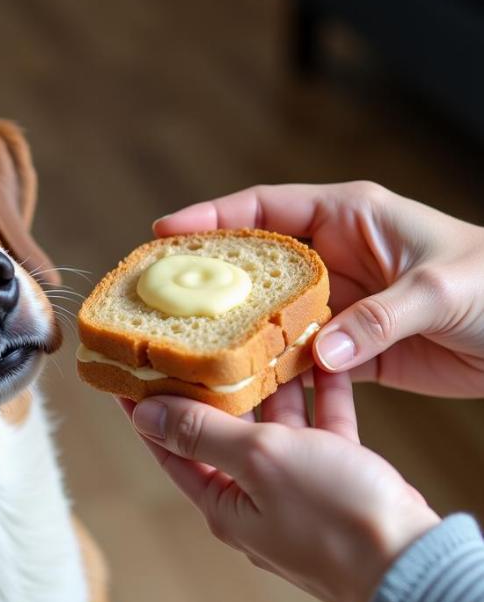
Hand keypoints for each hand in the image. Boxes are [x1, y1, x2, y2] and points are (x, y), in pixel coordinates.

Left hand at [122, 370, 440, 601]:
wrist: (414, 565)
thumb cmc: (334, 520)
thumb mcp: (259, 463)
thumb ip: (203, 434)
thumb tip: (146, 415)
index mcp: (222, 504)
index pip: (171, 449)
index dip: (151, 412)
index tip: (134, 374)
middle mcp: (254, 499)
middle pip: (224, 433)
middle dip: (218, 387)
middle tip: (205, 341)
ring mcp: (297, 490)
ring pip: (277, 426)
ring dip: (273, 385)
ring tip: (265, 337)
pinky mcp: (338, 480)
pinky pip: (322, 428)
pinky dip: (321, 396)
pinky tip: (321, 359)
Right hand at [155, 182, 483, 396]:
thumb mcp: (442, 286)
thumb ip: (380, 316)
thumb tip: (321, 352)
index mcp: (347, 219)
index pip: (264, 211)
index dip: (212, 220)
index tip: (165, 235)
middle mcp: (333, 260)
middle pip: (253, 269)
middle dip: (207, 283)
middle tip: (159, 302)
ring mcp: (336, 308)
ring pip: (267, 319)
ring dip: (232, 336)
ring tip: (187, 353)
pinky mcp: (346, 351)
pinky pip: (295, 361)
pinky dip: (268, 375)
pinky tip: (239, 389)